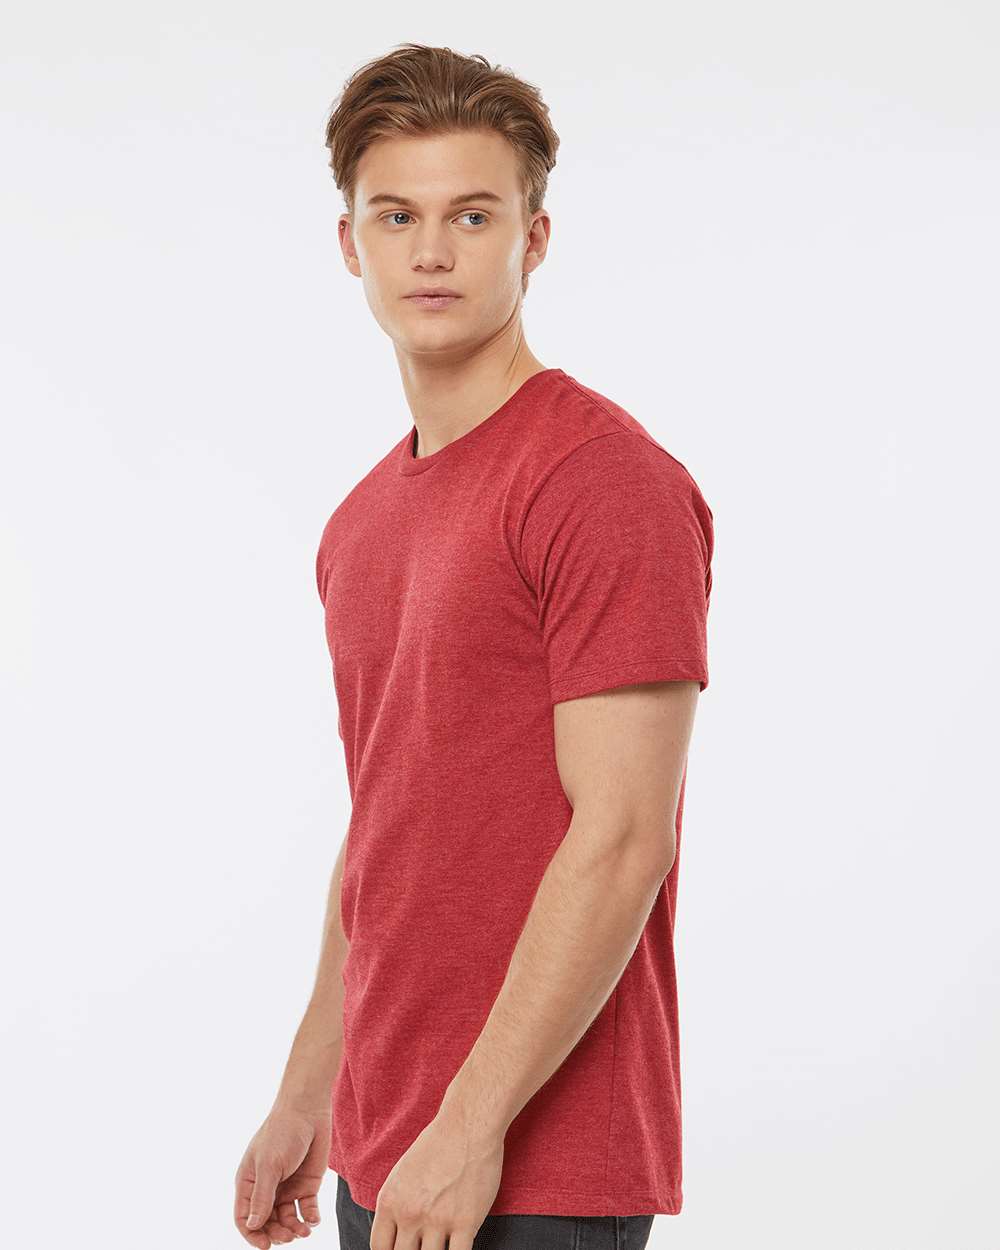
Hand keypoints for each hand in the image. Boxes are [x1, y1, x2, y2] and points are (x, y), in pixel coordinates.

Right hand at [234, 1104, 330, 1247]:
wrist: (309, 1110)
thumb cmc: (283, 1132)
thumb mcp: (269, 1165)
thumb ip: (262, 1197)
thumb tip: (253, 1226)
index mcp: (249, 1183)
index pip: (245, 1218)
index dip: (253, 1234)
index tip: (266, 1246)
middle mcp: (267, 1189)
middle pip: (267, 1223)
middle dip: (277, 1234)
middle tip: (290, 1236)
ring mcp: (287, 1187)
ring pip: (286, 1220)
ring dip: (294, 1230)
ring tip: (304, 1231)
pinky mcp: (306, 1184)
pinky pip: (306, 1209)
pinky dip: (309, 1218)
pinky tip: (313, 1219)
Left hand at [371, 1107, 503, 1249]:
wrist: (467, 1126)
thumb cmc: (437, 1145)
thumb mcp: (402, 1174)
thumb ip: (396, 1206)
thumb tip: (398, 1235)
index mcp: (390, 1201)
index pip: (380, 1249)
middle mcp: (410, 1214)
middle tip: (422, 1246)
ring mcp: (438, 1220)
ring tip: (441, 1242)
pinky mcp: (465, 1222)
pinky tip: (458, 1247)